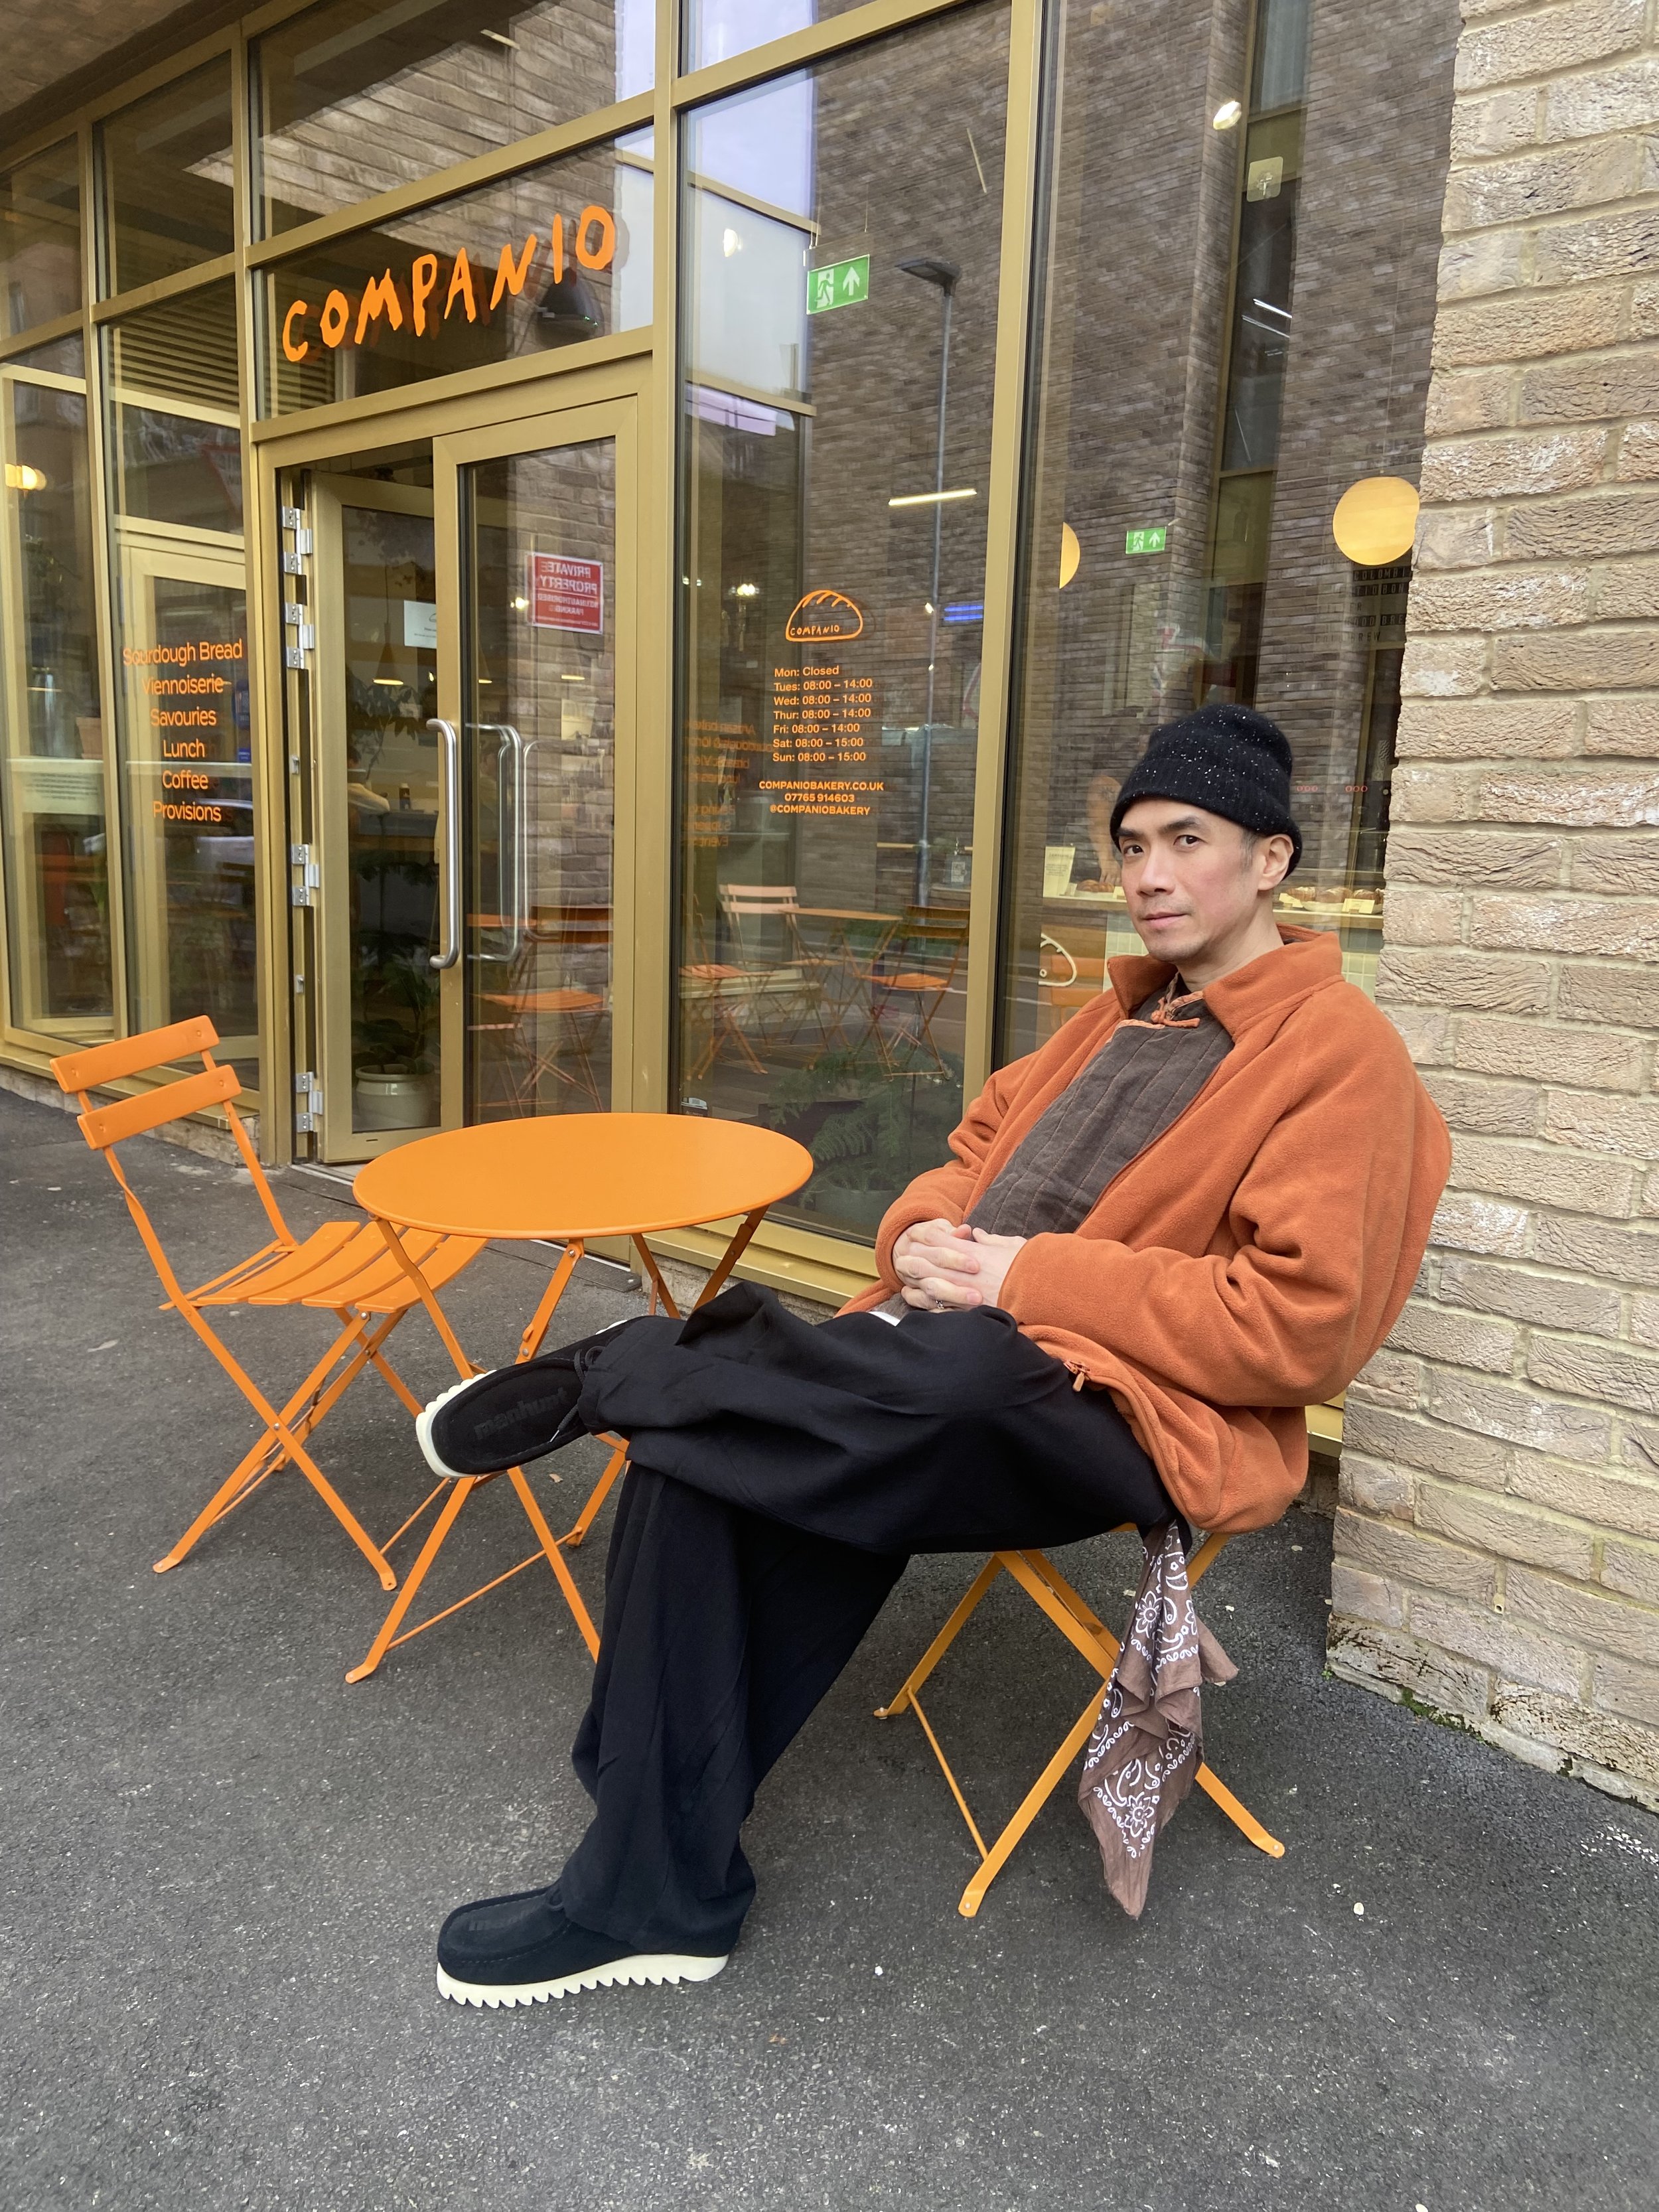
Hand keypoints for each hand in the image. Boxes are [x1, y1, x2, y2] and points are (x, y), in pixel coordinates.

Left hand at [891, 1218, 1026, 1311]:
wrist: (1043, 1293)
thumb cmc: (1030, 1267)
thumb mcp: (1011, 1245)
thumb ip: (990, 1240)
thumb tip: (977, 1234)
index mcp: (971, 1251)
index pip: (935, 1238)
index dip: (922, 1235)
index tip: (915, 1236)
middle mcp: (961, 1271)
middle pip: (924, 1260)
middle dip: (911, 1257)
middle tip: (902, 1257)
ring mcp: (962, 1293)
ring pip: (926, 1285)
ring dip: (914, 1282)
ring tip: (905, 1282)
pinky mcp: (966, 1312)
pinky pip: (938, 1309)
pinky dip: (925, 1304)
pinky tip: (919, 1303)